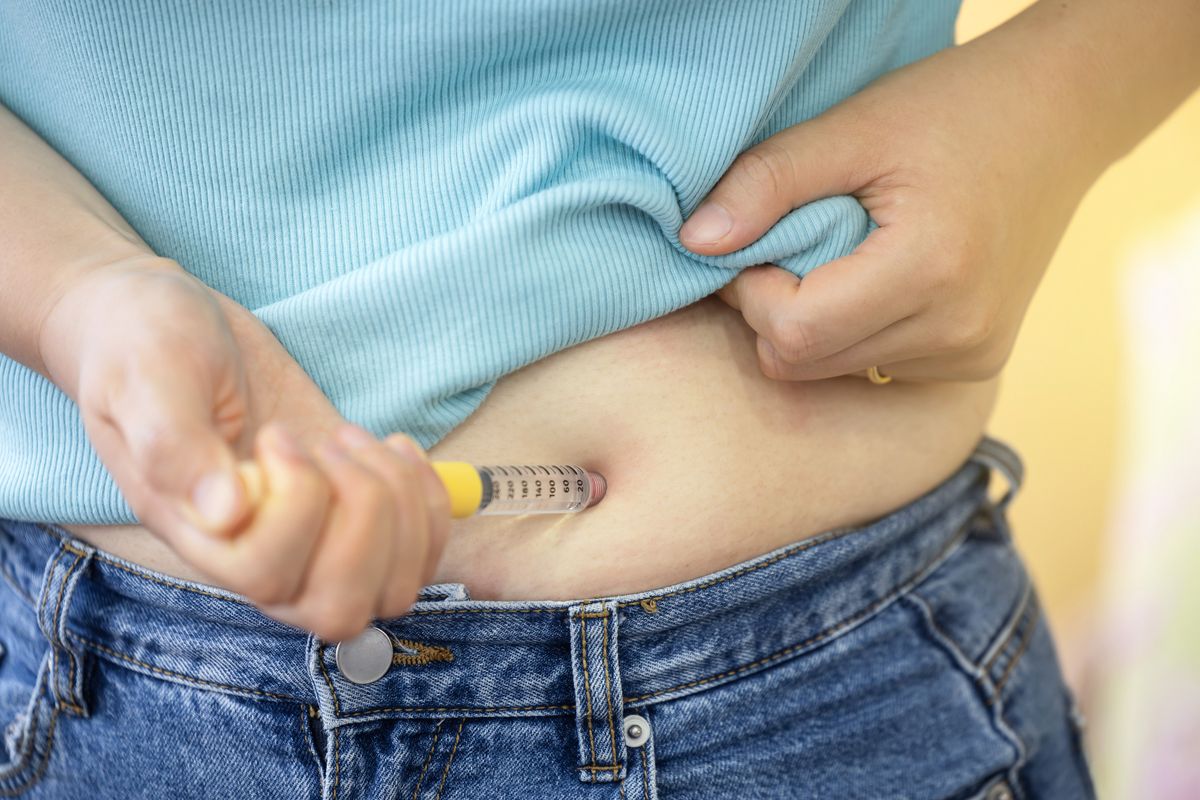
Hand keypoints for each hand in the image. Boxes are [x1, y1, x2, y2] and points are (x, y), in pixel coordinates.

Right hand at [39, 257, 450, 639]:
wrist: (172, 326)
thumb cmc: (149, 348)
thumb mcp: (149, 378)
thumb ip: (174, 444)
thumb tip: (226, 516)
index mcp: (200, 538)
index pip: (267, 578)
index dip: (298, 507)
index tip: (276, 434)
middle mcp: (260, 559)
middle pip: (340, 607)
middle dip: (365, 515)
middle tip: (333, 442)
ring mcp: (315, 547)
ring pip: (392, 589)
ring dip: (402, 506)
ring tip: (357, 439)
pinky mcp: (356, 522)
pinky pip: (421, 552)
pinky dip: (429, 500)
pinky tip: (393, 445)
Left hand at [679, 31, 1099, 381]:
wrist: (1062, 115)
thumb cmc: (955, 108)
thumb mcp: (853, 126)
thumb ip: (767, 183)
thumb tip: (694, 241)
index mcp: (929, 270)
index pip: (791, 331)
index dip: (748, 289)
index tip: (751, 238)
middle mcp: (957, 330)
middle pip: (804, 364)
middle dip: (771, 310)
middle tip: (783, 244)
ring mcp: (972, 354)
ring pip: (833, 372)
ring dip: (811, 324)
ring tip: (838, 255)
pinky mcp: (976, 361)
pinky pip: (874, 367)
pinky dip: (852, 333)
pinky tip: (872, 280)